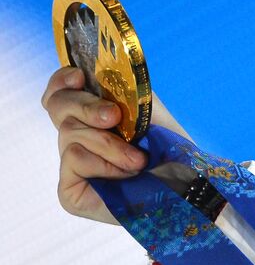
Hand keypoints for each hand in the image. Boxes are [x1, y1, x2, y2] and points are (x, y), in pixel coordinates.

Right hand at [41, 65, 193, 224]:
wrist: (188, 185)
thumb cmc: (168, 148)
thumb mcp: (144, 107)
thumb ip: (117, 86)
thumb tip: (91, 71)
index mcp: (89, 120)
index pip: (57, 94)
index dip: (61, 82)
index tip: (80, 77)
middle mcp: (76, 142)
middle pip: (58, 107)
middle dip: (88, 107)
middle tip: (115, 117)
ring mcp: (71, 168)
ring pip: (69, 134)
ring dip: (109, 144)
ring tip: (138, 160)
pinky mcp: (70, 193)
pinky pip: (74, 160)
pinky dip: (103, 164)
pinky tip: (125, 175)